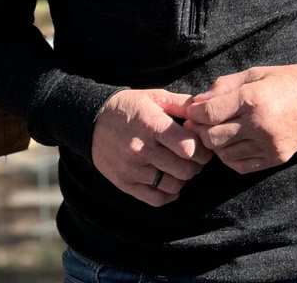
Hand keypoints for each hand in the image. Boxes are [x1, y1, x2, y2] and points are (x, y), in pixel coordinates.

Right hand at [91, 89, 212, 206]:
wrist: (91, 122)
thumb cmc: (128, 108)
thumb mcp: (153, 97)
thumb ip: (181, 104)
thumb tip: (205, 111)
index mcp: (150, 124)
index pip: (188, 146)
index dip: (202, 148)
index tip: (202, 145)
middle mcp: (140, 149)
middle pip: (185, 169)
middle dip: (196, 165)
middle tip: (194, 158)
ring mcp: (131, 169)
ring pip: (173, 186)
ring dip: (183, 179)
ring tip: (180, 167)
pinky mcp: (124, 184)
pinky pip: (156, 199)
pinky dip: (169, 194)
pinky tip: (169, 182)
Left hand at [183, 64, 296, 173]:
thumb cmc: (283, 82)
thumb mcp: (252, 74)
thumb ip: (222, 88)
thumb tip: (195, 103)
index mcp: (253, 99)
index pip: (210, 114)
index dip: (194, 114)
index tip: (192, 112)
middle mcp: (260, 124)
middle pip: (213, 138)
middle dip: (201, 130)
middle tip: (200, 123)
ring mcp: (269, 145)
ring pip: (224, 154)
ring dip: (216, 145)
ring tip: (218, 132)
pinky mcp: (276, 158)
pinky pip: (240, 165)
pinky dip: (230, 157)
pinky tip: (233, 143)